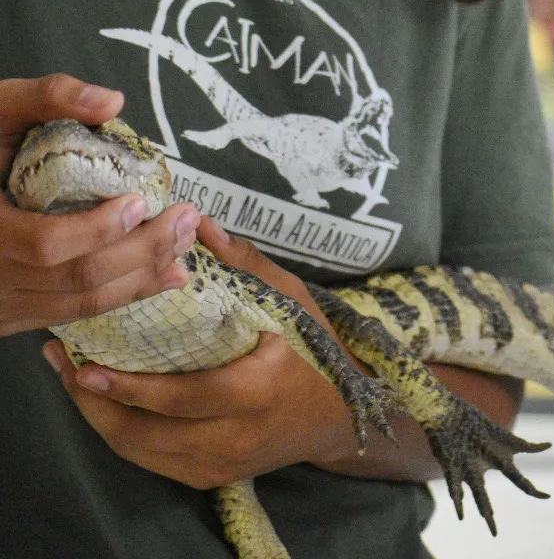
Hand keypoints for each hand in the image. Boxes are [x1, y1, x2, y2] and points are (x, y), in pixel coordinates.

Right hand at [0, 75, 197, 335]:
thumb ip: (45, 99)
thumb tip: (112, 102)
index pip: (46, 245)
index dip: (98, 230)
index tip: (140, 202)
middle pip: (77, 278)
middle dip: (143, 251)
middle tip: (187, 220)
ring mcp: (1, 301)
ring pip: (81, 303)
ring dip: (143, 276)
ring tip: (185, 242)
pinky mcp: (14, 312)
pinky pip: (72, 312)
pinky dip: (123, 294)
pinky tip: (164, 275)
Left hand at [40, 220, 359, 490]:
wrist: (338, 416)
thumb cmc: (317, 350)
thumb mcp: (292, 300)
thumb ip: (245, 264)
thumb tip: (198, 225)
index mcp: (258, 392)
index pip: (184, 397)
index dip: (131, 387)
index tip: (88, 367)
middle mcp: (235, 438)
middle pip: (145, 433)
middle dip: (96, 404)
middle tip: (67, 369)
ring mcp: (219, 464)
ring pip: (139, 452)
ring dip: (99, 419)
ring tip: (75, 382)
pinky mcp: (209, 476)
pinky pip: (151, 461)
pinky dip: (122, 434)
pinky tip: (107, 405)